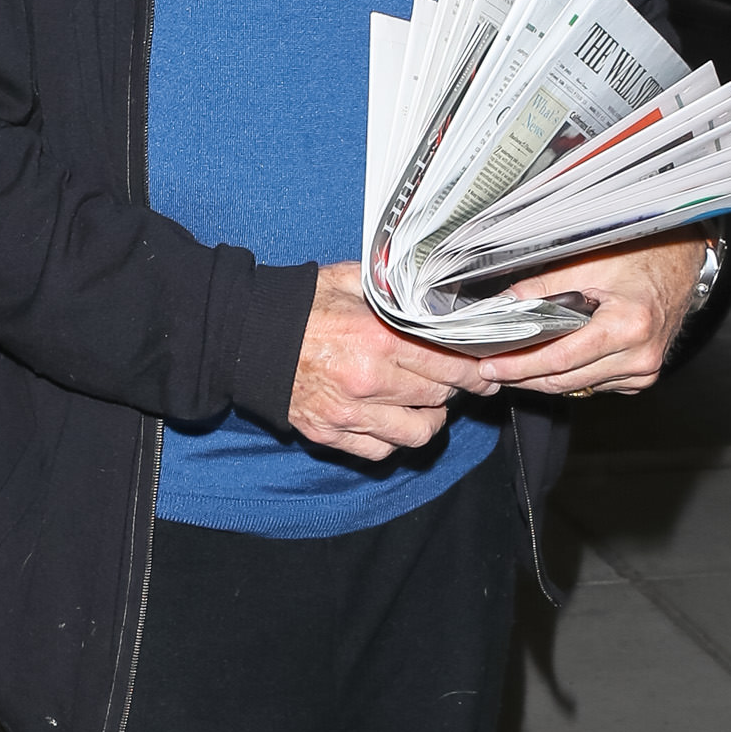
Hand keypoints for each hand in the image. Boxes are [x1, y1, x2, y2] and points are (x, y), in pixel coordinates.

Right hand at [289, 263, 499, 461]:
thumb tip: (438, 293)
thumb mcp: (351, 281)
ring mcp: (349, 414)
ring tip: (428, 402)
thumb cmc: (301, 306)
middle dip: (458, 389)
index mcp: (378, 340)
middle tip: (462, 379)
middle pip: (440, 398)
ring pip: (418, 432)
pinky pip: (382, 450)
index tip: (483, 366)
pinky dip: (396, 438)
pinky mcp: (332, 434)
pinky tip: (395, 418)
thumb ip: (396, 289)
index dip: (474, 367)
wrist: (247, 336)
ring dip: (431, 418)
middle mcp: (368, 382)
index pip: (449, 364)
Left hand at [478, 237, 708, 399]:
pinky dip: (571, 376)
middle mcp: (641, 355)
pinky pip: (595, 384)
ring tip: (516, 363)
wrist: (679, 261)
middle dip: (524, 376)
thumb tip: (498, 306)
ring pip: (577, 387)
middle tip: (492, 369)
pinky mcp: (643, 376)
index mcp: (629, 326)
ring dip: (545, 377)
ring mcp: (644, 370)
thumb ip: (538, 289)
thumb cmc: (640, 255)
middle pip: (565, 381)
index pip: (559, 359)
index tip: (492, 366)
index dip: (519, 366)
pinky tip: (553, 361)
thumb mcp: (583, 264)